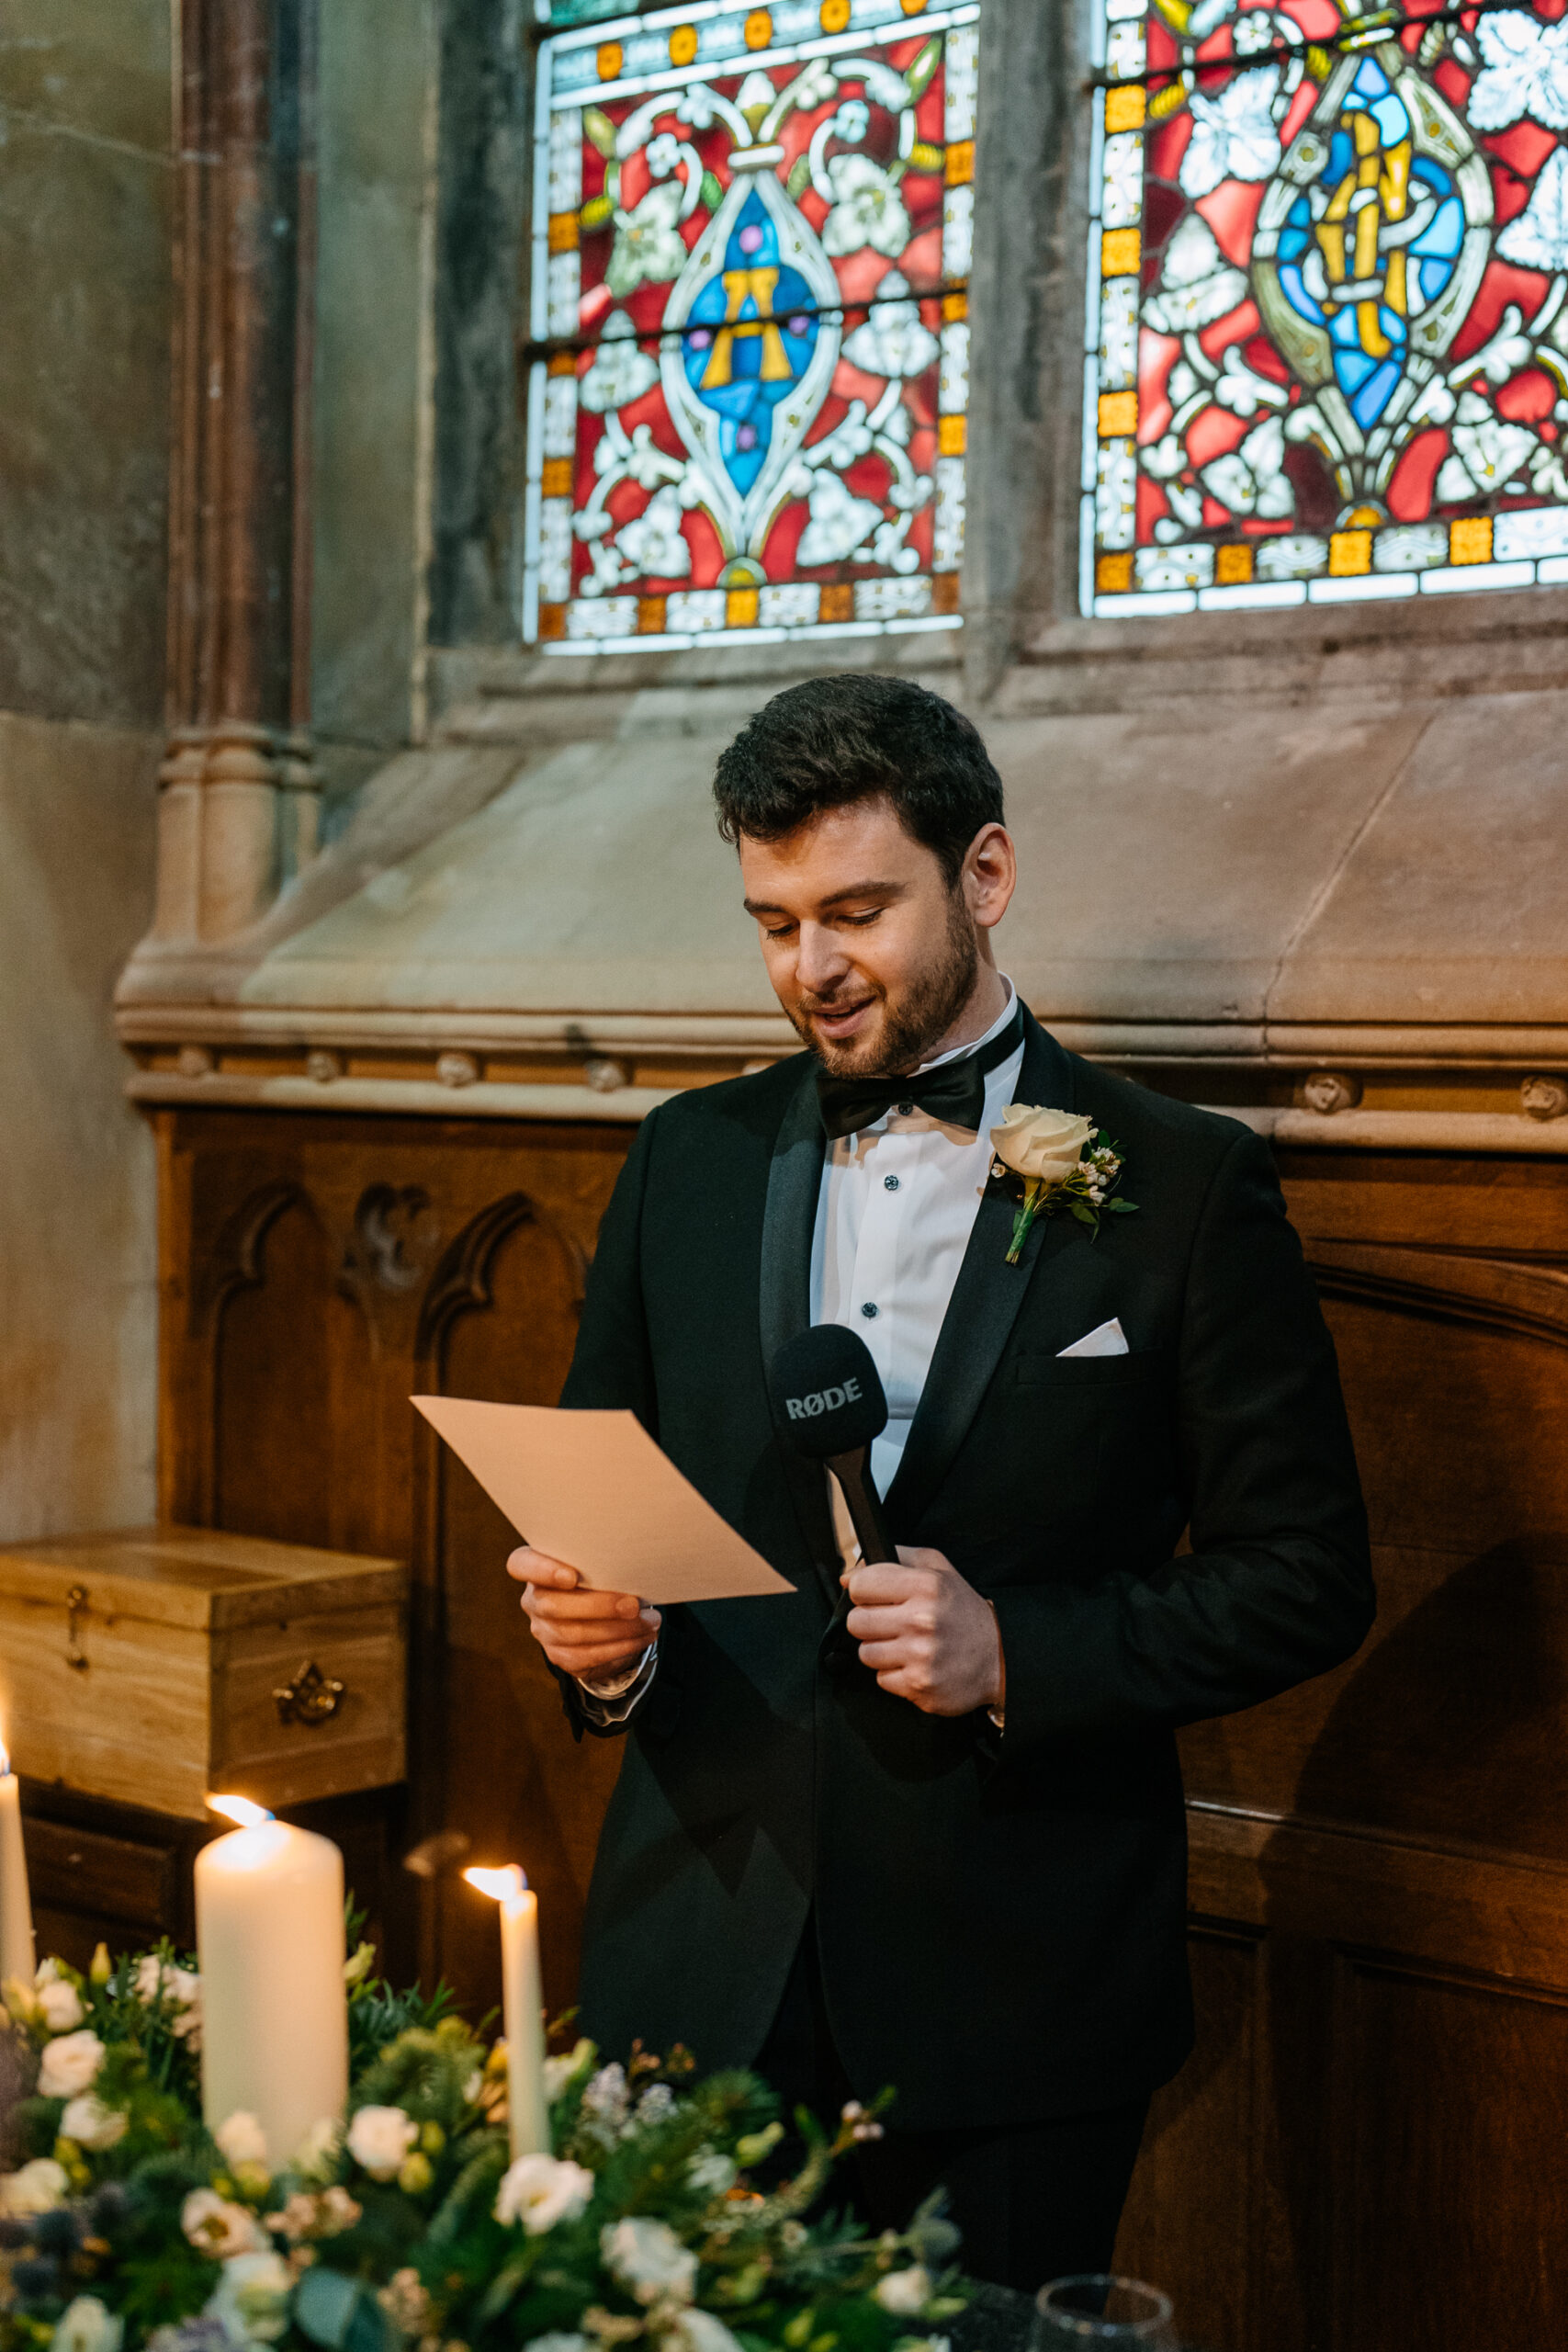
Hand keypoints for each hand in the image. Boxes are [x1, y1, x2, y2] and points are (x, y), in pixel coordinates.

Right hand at [508, 1547, 660, 1679]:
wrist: (602, 1611)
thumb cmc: (601, 1574)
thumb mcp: (598, 1562)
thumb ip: (601, 1561)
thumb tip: (634, 1565)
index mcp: (534, 1567)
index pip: (520, 1565)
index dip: (541, 1570)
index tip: (572, 1577)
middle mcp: (533, 1599)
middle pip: (552, 1606)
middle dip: (598, 1606)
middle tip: (633, 1605)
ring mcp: (543, 1630)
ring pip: (573, 1634)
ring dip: (618, 1630)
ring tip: (650, 1622)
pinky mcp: (559, 1655)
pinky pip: (586, 1657)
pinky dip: (619, 1648)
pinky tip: (642, 1638)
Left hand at [843, 1546, 1004, 1716]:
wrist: (999, 1657)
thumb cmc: (963, 1611)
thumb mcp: (938, 1569)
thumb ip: (895, 1557)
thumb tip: (848, 1575)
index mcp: (925, 1586)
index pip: (861, 1586)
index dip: (864, 1592)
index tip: (874, 1597)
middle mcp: (922, 1620)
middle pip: (856, 1622)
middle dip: (869, 1623)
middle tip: (892, 1623)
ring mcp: (920, 1656)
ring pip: (865, 1653)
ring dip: (881, 1650)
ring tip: (906, 1645)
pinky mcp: (919, 1686)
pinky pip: (882, 1679)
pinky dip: (895, 1674)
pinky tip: (915, 1664)